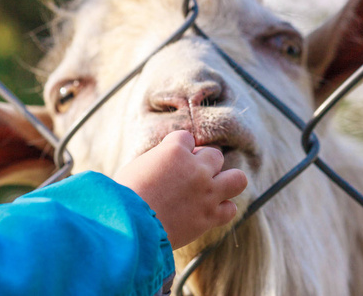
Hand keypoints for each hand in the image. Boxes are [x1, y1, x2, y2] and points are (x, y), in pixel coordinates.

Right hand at [114, 130, 247, 248]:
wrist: (128, 226)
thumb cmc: (124, 196)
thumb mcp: (138, 167)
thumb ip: (158, 160)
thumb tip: (168, 163)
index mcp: (174, 150)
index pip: (187, 138)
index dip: (179, 148)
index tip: (171, 160)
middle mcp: (196, 168)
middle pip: (215, 155)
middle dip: (204, 163)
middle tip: (190, 176)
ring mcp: (207, 192)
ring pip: (237, 178)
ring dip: (226, 181)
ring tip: (213, 188)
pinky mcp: (209, 216)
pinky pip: (231, 208)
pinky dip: (222, 209)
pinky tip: (209, 210)